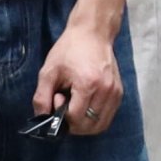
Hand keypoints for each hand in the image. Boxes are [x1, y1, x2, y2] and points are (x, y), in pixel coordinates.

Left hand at [35, 18, 126, 136]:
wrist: (93, 33)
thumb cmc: (69, 50)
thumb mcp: (48, 72)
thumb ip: (41, 98)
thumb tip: (42, 119)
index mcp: (88, 85)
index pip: (75, 118)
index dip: (62, 115)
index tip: (57, 98)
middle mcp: (106, 91)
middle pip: (89, 126)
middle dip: (73, 124)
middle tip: (65, 105)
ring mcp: (115, 93)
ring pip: (100, 125)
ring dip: (84, 124)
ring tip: (76, 107)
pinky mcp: (119, 93)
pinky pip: (107, 117)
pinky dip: (95, 118)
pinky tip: (85, 105)